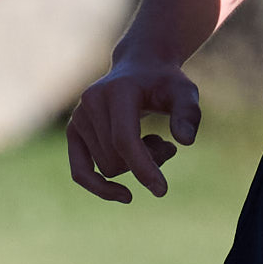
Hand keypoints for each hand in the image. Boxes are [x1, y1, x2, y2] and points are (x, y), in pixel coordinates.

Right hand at [66, 57, 202, 203]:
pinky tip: (125, 195)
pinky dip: (100, 188)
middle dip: (147, 162)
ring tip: (151, 142)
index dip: (142, 167)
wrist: (140, 68)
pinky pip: (80, 172)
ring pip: (107, 169)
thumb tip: (185, 141)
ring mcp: (78, 117)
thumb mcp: (185, 93)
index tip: (161, 190)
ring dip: (135, 165)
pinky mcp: (73, 131)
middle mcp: (91, 103)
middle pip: (117, 159)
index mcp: (117, 91)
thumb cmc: (165, 83)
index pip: (124, 139)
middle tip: (166, 145)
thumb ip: (188, 113)